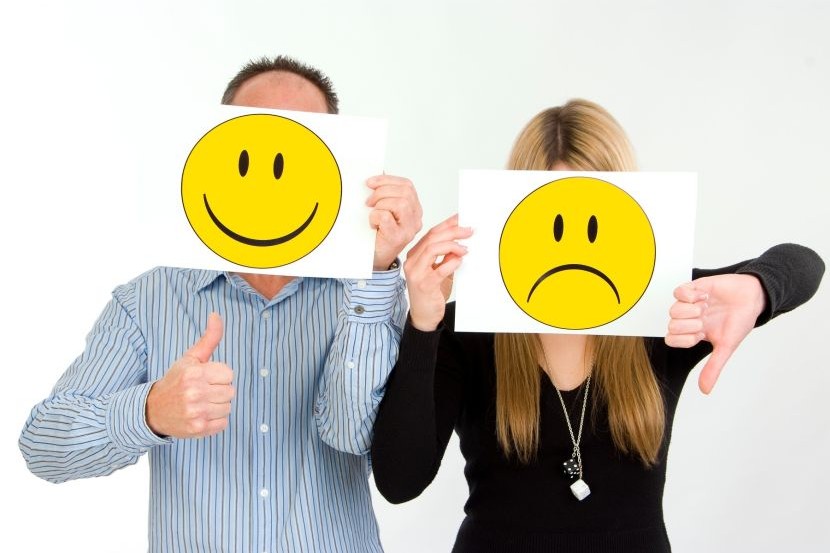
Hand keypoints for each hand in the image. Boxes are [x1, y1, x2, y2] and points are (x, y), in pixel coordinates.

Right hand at [146, 313, 234, 437]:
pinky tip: (201, 415)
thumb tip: (216, 314)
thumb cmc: (176, 380)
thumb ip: (208, 338)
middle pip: (230, 392)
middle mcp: (194, 393)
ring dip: (218, 406)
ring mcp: (196, 412)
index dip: (219, 376)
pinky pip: (223, 423)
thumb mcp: (190, 358)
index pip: (228, 374)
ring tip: (201, 403)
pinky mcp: (198, 429)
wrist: (153, 410)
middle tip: (203, 391)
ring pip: (228, 408)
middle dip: (219, 391)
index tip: (205, 378)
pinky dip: (215, 421)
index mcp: (194, 373)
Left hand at [366, 175, 422, 269]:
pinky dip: (375, 217)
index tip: (370, 182)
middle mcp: (416, 219)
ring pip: (400, 203)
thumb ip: (384, 193)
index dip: (387, 180)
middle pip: (405, 192)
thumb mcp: (383, 208)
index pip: (407, 186)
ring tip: (372, 213)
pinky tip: (373, 224)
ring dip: (380, 204)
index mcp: (414, 209)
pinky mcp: (398, 238)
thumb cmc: (379, 233)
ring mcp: (409, 229)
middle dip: (382, 191)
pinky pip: (386, 217)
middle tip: (368, 201)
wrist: (375, 258)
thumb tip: (377, 174)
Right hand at [403, 214, 472, 330]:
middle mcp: (413, 261)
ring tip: (465, 249)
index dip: (447, 224)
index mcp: (415, 255)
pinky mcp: (424, 285)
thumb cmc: (431, 292)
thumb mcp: (440, 270)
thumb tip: (461, 240)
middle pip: (432, 238)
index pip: (431, 234)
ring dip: (452, 246)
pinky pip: (439, 270)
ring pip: (432, 249)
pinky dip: (451, 263)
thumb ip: (446, 256)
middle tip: (469, 231)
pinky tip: (460, 262)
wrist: (424, 316)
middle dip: (453, 231)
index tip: (461, 218)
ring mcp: (416, 273)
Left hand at [665, 274, 765, 393]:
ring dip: (690, 310)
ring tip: (706, 307)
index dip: (684, 338)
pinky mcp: (694, 287)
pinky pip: (678, 291)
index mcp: (693, 333)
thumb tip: (704, 391)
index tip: (701, 334)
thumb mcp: (727, 347)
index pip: (671, 339)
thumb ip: (713, 367)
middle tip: (704, 319)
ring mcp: (690, 303)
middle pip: (671, 324)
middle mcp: (688, 319)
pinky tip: (705, 296)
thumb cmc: (740, 322)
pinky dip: (690, 295)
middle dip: (688, 324)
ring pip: (673, 309)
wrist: (753, 297)